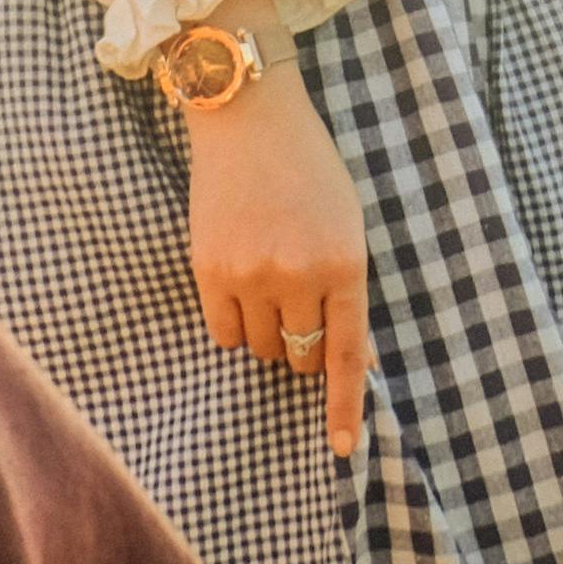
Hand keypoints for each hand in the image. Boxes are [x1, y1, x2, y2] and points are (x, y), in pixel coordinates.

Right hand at [178, 0, 372, 456]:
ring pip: (263, 347)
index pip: (346, 353)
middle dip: (304, 344)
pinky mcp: (209, 269)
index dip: (344, 406)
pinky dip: (236, 321)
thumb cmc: (308, 169)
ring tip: (269, 281)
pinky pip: (225, 332)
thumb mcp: (347, 223)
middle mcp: (298, 274)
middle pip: (301, 355)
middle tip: (299, 302)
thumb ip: (348, 289)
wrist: (248, 116)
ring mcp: (250, 273)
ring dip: (270, 331)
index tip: (340, 447)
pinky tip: (240, 282)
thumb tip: (353, 361)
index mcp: (344, 262)